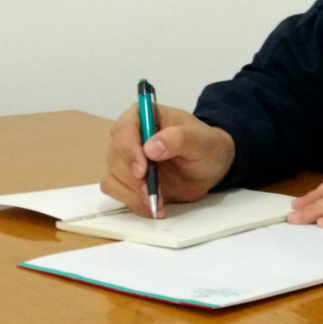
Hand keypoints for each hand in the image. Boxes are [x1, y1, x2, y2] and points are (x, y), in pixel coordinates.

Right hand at [100, 104, 234, 217]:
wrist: (210, 167)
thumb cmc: (206, 146)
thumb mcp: (201, 140)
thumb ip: (179, 139)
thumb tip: (150, 148)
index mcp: (144, 116)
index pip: (124, 129)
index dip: (129, 150)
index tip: (142, 170)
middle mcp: (130, 135)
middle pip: (115, 156)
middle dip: (133, 179)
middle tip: (153, 193)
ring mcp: (126, 159)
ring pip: (112, 176)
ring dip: (132, 194)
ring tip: (157, 203)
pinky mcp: (127, 179)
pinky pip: (116, 191)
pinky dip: (132, 202)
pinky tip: (153, 208)